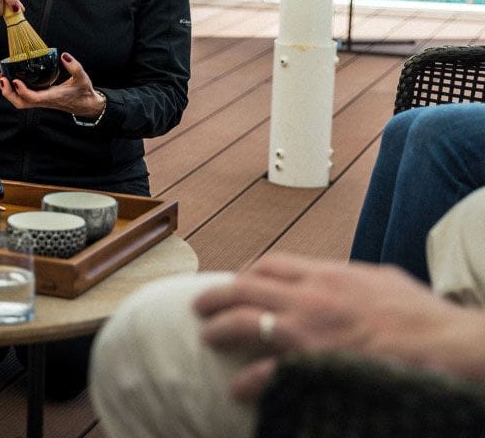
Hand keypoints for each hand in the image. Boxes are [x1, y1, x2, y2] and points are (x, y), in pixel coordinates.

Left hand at [0, 51, 104, 115]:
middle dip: (8, 92)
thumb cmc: (83, 92)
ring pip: (19, 101)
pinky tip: (8, 79)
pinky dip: (12, 90)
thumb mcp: (82, 77)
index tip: (14, 79)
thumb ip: (74, 66)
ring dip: (7, 91)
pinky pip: (22, 97)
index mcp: (52, 97)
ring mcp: (40, 101)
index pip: (33, 98)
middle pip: (20, 103)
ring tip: (0, 77)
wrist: (86, 105)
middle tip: (2, 78)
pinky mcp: (39, 98)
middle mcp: (43, 101)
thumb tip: (64, 55)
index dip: (22, 90)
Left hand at [193, 253, 483, 401]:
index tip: (239, 282)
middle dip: (217, 295)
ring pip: (245, 321)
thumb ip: (358, 278)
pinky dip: (247, 380)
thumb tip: (350, 278)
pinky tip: (237, 388)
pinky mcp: (313, 364)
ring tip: (207, 336)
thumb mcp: (386, 282)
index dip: (248, 273)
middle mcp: (311, 296)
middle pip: (245, 286)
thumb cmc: (426, 318)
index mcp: (330, 274)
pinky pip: (266, 372)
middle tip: (200, 305)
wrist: (450, 347)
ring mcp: (310, 329)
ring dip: (219, 328)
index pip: (273, 264)